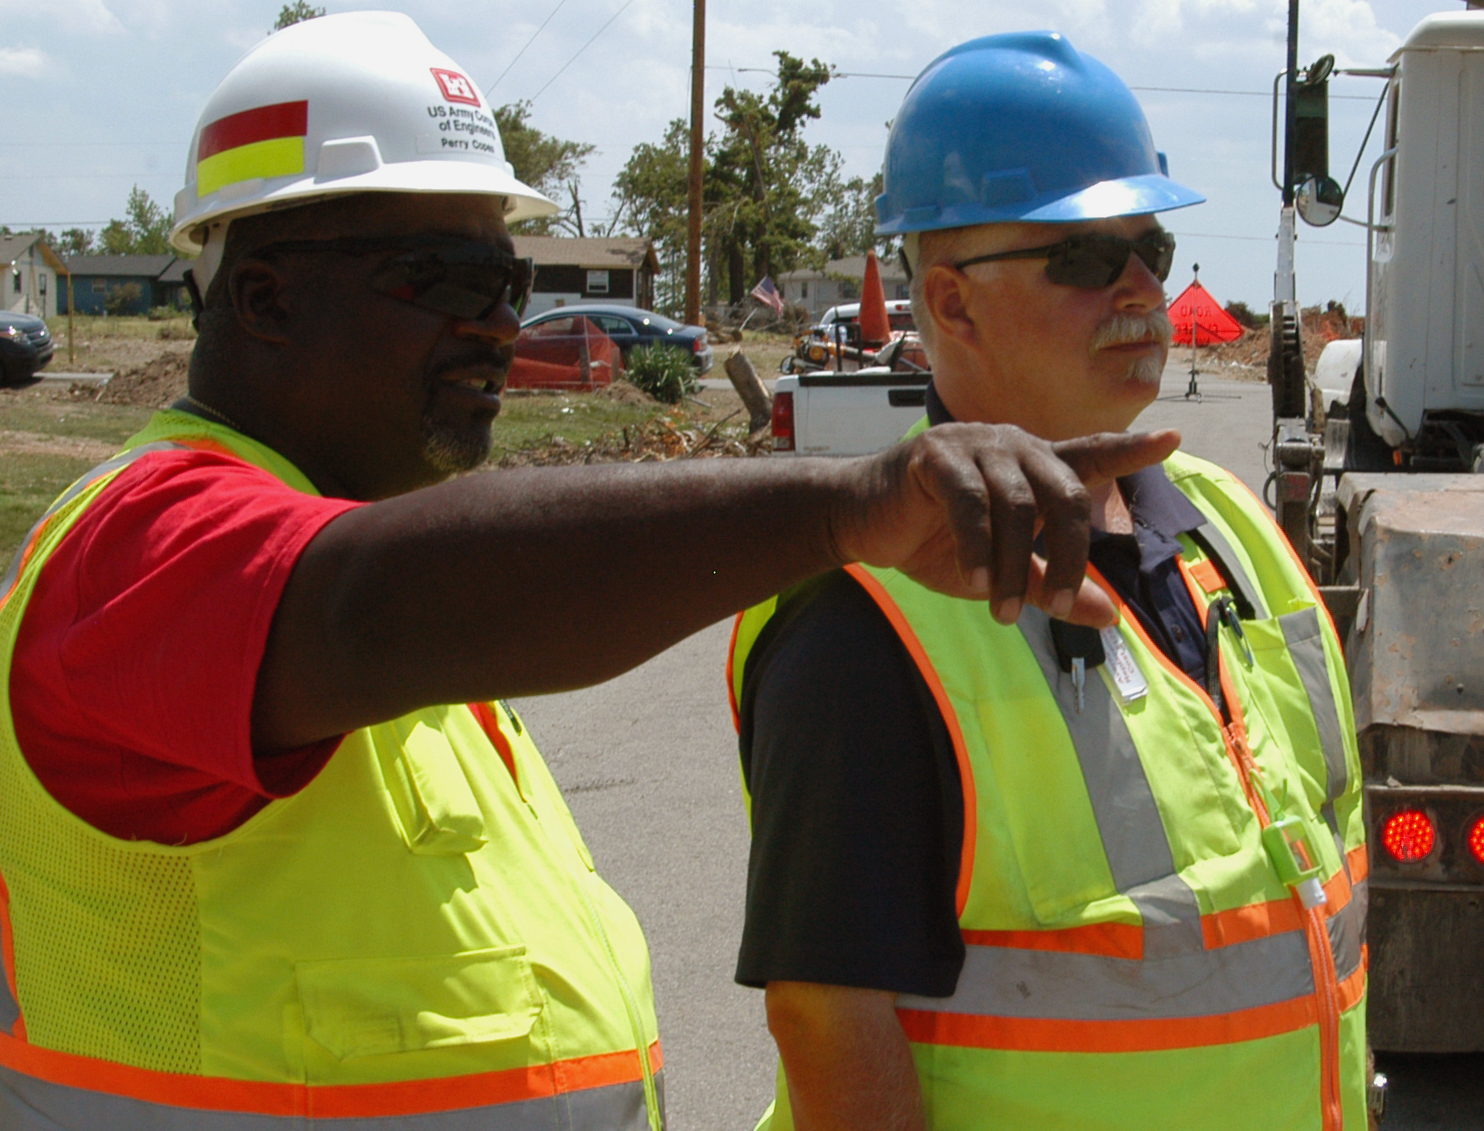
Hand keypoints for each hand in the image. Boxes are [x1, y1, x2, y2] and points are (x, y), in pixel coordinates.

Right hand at [831, 424, 1181, 625]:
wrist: (862, 523)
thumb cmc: (932, 542)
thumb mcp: (998, 573)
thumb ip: (1049, 586)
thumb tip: (1110, 617)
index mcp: (1031, 467)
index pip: (1089, 455)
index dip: (1130, 449)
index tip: (1172, 439)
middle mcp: (1012, 447)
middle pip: (1064, 495)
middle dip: (1071, 556)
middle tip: (1063, 608)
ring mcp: (974, 446)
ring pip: (1018, 506)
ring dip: (1014, 567)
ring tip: (1002, 613)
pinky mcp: (936, 456)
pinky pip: (971, 504)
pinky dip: (978, 548)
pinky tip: (975, 583)